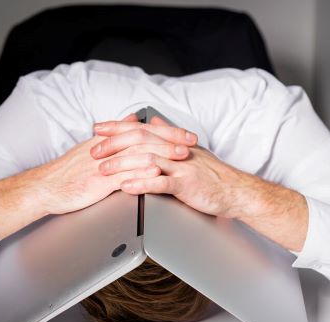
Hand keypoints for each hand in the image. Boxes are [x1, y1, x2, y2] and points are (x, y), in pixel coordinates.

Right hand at [38, 114, 199, 214]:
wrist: (45, 187)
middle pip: (145, 138)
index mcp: (108, 140)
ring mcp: (105, 165)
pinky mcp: (99, 182)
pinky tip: (157, 174)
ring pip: (138, 154)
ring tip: (182, 155)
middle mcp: (108, 149)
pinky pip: (124, 176)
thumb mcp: (92, 147)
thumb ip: (115, 133)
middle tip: (191, 141)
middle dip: (171, 139)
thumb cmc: (68, 172)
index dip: (166, 130)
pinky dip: (143, 174)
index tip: (185, 133)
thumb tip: (132, 118)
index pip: (142, 129)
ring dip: (163, 154)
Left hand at [94, 116, 308, 250]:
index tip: (97, 128)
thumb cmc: (212, 175)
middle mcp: (176, 150)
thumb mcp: (189, 150)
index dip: (117, 128)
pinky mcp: (186, 184)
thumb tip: (154, 123)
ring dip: (122, 164)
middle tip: (93, 150)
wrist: (235, 191)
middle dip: (113, 144)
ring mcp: (181, 166)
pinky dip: (141, 183)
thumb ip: (169, 136)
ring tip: (103, 170)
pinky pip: (160, 182)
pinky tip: (126, 187)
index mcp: (173, 142)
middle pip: (140, 140)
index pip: (141, 129)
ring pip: (147, 159)